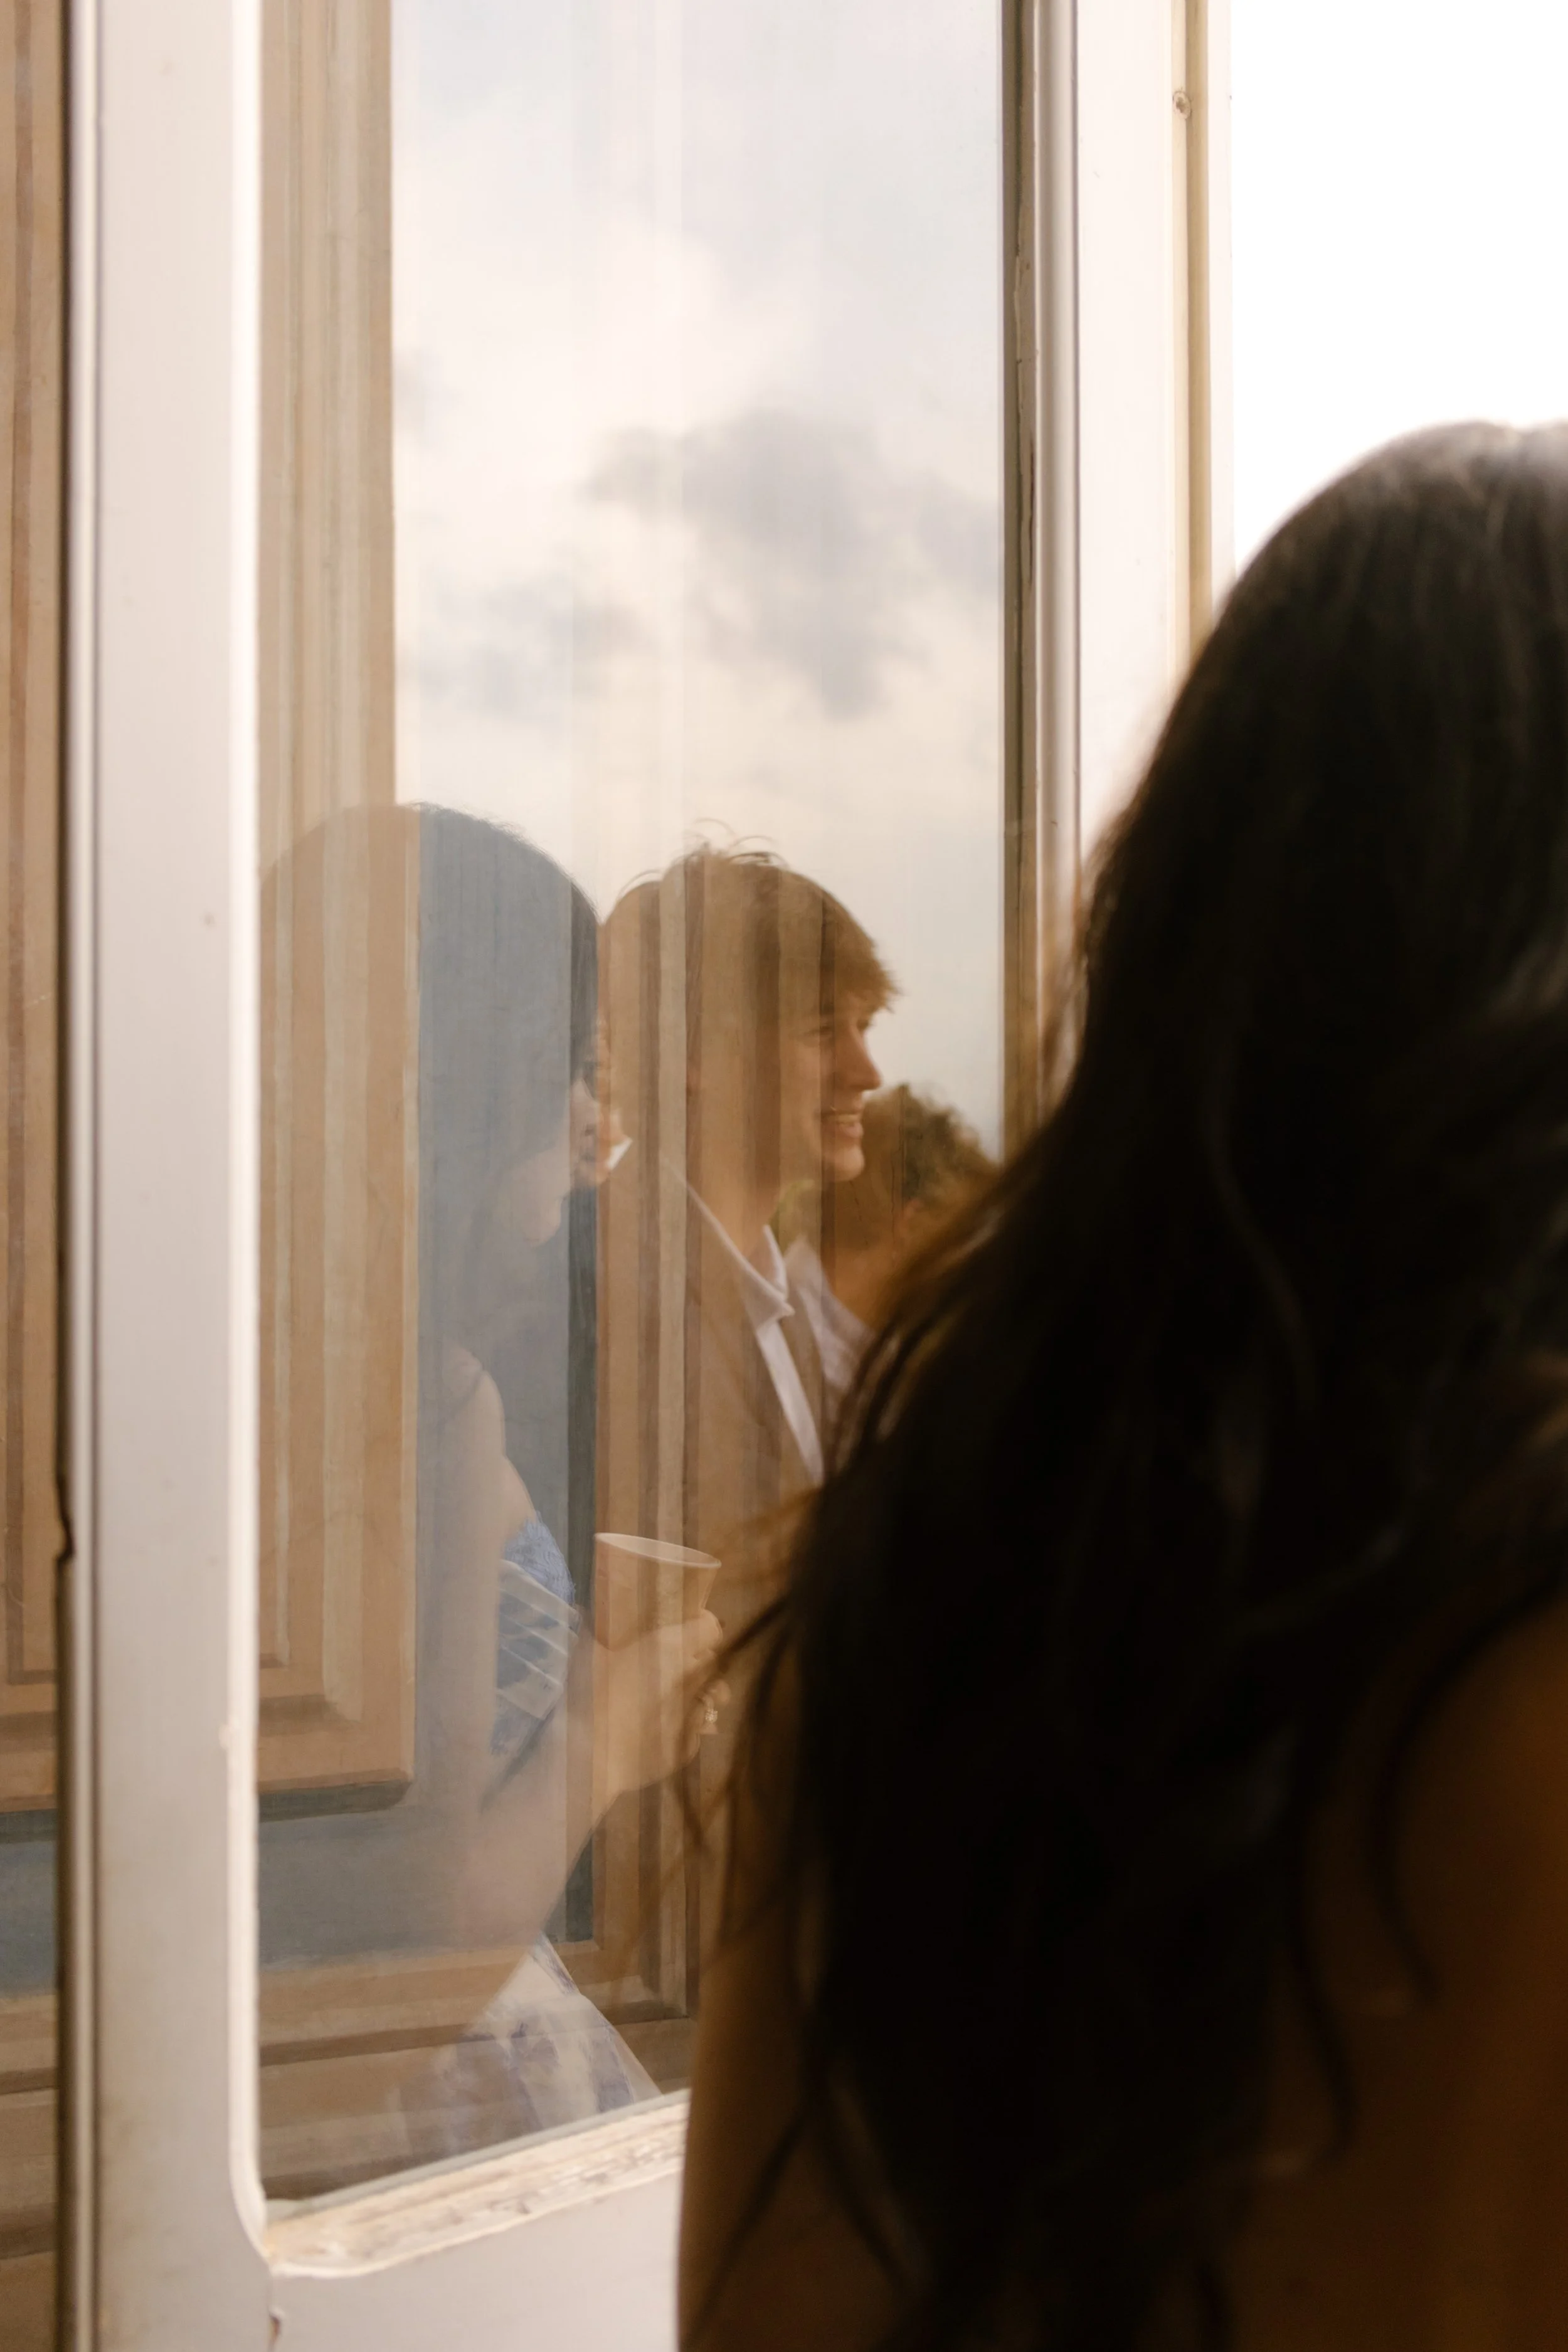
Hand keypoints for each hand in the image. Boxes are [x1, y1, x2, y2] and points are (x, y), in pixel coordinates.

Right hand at [597, 1610, 726, 1805]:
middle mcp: (691, 1678)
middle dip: (699, 1659)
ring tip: (678, 1697)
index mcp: (670, 1649)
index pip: (712, 1628)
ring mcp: (694, 1715)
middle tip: (674, 1664)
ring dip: (702, 1691)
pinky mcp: (690, 1746)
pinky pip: (697, 1728)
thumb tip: (586, 1608)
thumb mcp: (589, 1656)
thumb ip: (598, 1632)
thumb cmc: (587, 1699)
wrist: (590, 1759)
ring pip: (715, 1694)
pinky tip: (659, 1730)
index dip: (702, 1626)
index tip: (690, 1628)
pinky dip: (685, 1725)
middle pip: (713, 1660)